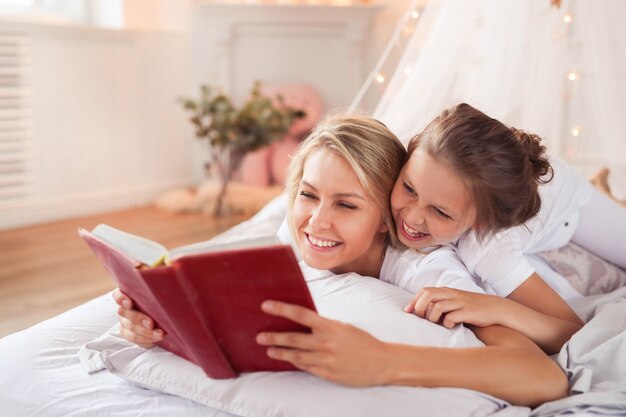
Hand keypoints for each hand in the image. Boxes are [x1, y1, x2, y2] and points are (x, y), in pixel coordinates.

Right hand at [112, 288, 163, 347]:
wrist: (166, 317)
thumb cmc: (163, 301)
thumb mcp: (161, 295)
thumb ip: (161, 291)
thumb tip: (170, 289)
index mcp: (129, 295)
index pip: (118, 295)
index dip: (121, 298)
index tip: (130, 303)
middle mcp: (124, 308)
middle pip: (123, 313)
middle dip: (138, 318)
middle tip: (151, 323)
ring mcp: (125, 322)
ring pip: (129, 328)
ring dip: (145, 332)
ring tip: (160, 334)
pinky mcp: (130, 334)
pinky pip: (134, 339)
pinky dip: (146, 340)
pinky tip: (156, 339)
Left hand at [256, 300, 391, 386]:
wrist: (382, 362)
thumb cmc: (362, 341)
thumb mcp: (343, 327)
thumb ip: (324, 326)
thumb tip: (304, 321)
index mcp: (330, 327)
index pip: (301, 315)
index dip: (282, 309)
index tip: (266, 305)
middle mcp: (326, 343)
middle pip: (293, 338)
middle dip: (274, 337)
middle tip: (259, 337)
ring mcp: (326, 360)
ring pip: (296, 355)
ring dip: (280, 353)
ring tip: (269, 350)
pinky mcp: (327, 374)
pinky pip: (306, 367)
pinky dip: (296, 363)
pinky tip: (288, 360)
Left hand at [404, 287, 506, 328]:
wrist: (495, 308)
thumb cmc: (471, 308)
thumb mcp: (454, 301)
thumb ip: (440, 303)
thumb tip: (420, 312)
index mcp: (447, 291)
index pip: (424, 291)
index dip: (414, 301)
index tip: (408, 311)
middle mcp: (452, 294)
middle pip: (428, 295)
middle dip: (420, 308)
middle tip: (422, 318)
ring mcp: (460, 303)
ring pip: (437, 307)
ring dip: (432, 317)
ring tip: (437, 323)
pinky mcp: (468, 312)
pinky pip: (451, 317)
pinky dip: (446, 323)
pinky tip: (450, 326)